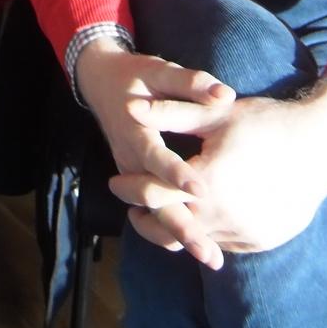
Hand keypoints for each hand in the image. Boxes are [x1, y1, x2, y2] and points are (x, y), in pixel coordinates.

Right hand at [76, 41, 234, 268]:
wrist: (101, 82)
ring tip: (211, 256)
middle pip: (155, 200)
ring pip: (154, 213)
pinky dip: (173, 228)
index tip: (202, 192)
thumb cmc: (135, 75)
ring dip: (180, 235)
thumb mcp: (159, 70)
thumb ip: (191, 83)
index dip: (177, 175)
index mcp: (136, 130)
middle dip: (183, 228)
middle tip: (210, 254)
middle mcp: (131, 159)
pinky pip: (153, 210)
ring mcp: (132, 173)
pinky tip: (200, 241)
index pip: (156, 157)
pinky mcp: (137, 180)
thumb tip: (225, 95)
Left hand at [112, 82, 326, 256]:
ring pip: (194, 239)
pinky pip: (220, 242)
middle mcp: (224, 216)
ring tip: (158, 211)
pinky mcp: (259, 242)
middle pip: (169, 225)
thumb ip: (170, 113)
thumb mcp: (216, 114)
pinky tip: (196, 216)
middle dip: (145, 216)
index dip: (131, 187)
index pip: (154, 193)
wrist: (321, 147)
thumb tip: (131, 107)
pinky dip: (203, 232)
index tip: (116, 181)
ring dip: (173, 227)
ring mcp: (244, 234)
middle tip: (130, 206)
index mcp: (208, 183)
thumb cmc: (266, 124)